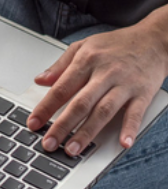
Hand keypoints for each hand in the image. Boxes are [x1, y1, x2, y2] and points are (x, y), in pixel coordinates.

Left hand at [28, 22, 167, 156]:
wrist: (154, 39)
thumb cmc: (116, 44)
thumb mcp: (84, 46)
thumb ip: (60, 65)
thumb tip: (40, 80)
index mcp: (86, 61)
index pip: (61, 88)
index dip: (45, 107)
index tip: (33, 123)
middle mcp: (104, 73)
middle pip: (80, 103)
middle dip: (62, 125)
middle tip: (49, 143)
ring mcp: (124, 84)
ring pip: (103, 111)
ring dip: (87, 132)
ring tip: (73, 149)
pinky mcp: (143, 93)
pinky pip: (135, 113)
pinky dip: (129, 128)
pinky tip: (122, 143)